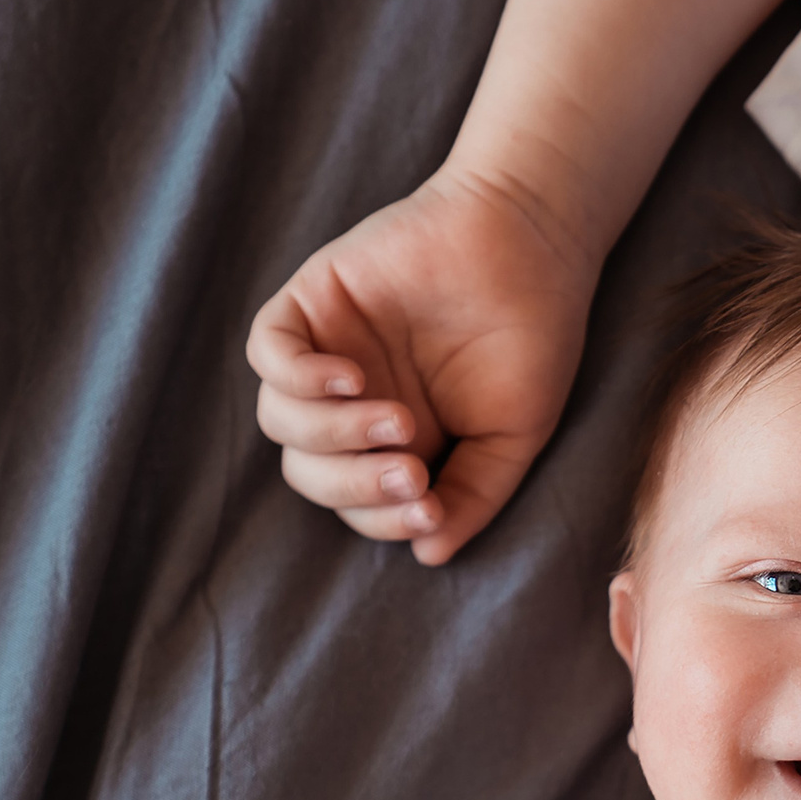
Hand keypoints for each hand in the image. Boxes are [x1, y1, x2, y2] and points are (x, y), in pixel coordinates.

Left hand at [246, 167, 597, 563]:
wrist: (531, 245)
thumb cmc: (532, 339)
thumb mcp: (513, 436)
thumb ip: (472, 495)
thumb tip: (427, 554)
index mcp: (400, 444)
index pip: (358, 504)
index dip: (383, 518)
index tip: (429, 506)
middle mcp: (355, 405)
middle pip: (310, 473)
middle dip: (356, 486)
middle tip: (411, 470)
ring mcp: (328, 353)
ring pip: (280, 421)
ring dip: (333, 436)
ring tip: (396, 419)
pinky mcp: (311, 304)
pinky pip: (268, 354)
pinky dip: (299, 379)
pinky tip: (352, 378)